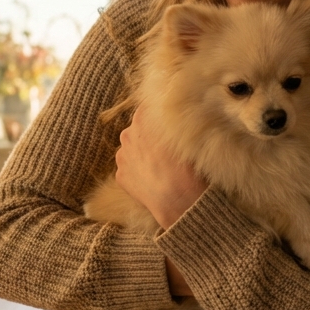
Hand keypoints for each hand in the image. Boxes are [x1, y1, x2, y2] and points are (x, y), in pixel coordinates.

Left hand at [115, 101, 207, 229]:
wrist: (180, 200)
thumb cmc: (189, 166)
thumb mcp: (189, 134)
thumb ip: (175, 120)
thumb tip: (177, 114)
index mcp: (143, 118)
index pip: (149, 108)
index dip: (159, 116)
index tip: (169, 125)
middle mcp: (128, 133)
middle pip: (138, 128)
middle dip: (150, 136)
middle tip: (167, 149)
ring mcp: (122, 155)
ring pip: (132, 149)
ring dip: (143, 154)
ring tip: (161, 167)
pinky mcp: (120, 175)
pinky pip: (129, 168)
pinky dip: (139, 172)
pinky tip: (153, 180)